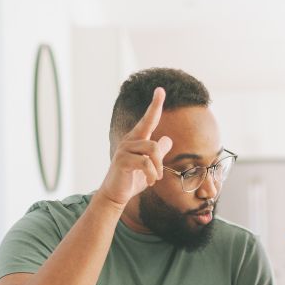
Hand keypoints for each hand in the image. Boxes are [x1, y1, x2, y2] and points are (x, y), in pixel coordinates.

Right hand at [95, 87, 171, 207]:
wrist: (116, 194)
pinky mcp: (122, 161)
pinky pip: (145, 163)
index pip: (148, 120)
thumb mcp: (149, 166)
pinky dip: (152, 174)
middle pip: (154, 143)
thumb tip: (167, 139)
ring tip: (154, 179)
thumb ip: (158, 153)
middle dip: (160, 161)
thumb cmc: (132, 179)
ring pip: (152, 151)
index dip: (155, 105)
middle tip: (160, 175)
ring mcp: (124, 150)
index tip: (161, 90)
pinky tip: (150, 182)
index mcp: (136, 139)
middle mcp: (129, 141)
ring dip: (157, 169)